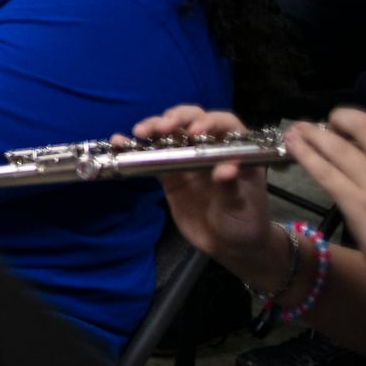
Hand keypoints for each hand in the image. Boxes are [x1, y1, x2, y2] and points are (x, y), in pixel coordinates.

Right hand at [131, 107, 278, 274]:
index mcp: (237, 150)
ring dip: (154, 127)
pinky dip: (136, 148)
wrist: (228, 246)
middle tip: (161, 128)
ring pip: (170, 133)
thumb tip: (225, 170)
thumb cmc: (244, 223)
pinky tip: (120, 142)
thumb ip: (232, 188)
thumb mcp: (241, 208)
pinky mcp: (169, 173)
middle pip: (193, 120)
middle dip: (176, 119)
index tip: (195, 132)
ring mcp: (188, 159)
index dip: (210, 122)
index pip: (225, 125)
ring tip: (139, 132)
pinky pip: (152, 156)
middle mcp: (211, 148)